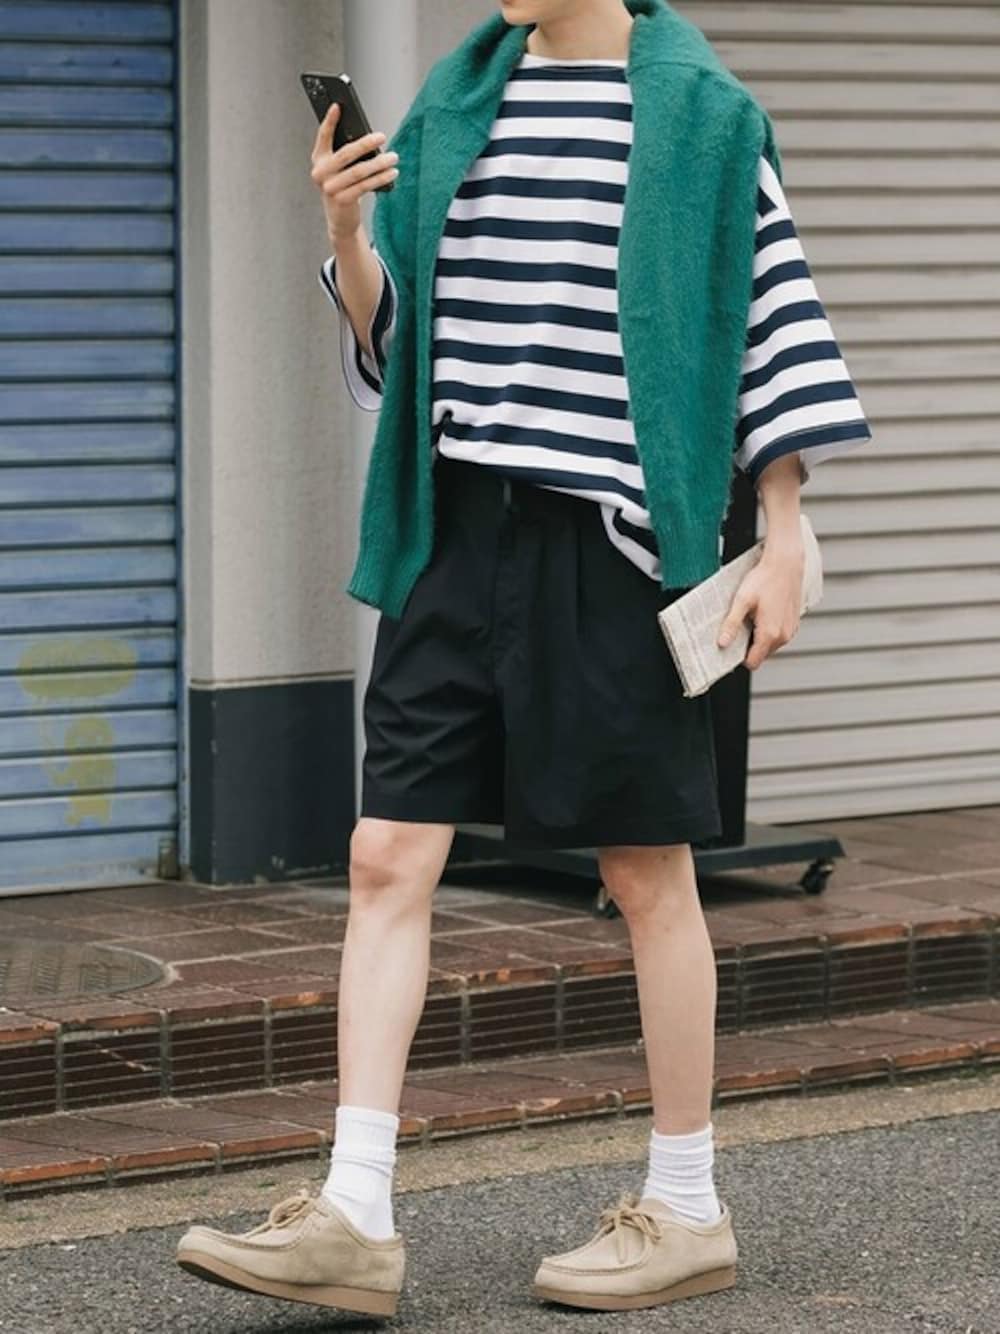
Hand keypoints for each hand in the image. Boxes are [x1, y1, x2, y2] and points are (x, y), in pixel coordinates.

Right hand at [309, 102, 399, 244]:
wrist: (340, 220)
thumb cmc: (343, 188)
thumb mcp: (341, 169)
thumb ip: (347, 154)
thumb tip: (368, 138)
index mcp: (319, 159)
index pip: (323, 136)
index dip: (330, 121)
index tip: (338, 106)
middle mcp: (321, 173)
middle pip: (346, 153)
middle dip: (365, 143)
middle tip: (382, 136)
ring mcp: (330, 188)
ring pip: (358, 171)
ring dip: (379, 163)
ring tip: (394, 157)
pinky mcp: (342, 200)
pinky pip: (365, 186)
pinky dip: (380, 178)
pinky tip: (392, 172)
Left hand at [716, 537, 804, 670]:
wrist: (786, 563)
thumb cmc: (765, 579)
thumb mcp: (742, 601)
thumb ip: (732, 624)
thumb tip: (722, 643)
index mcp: (770, 634)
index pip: (753, 662)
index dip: (740, 657)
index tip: (731, 644)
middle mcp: (783, 636)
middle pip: (761, 654)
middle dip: (749, 645)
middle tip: (740, 625)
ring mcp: (791, 630)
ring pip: (770, 645)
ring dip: (759, 637)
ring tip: (752, 616)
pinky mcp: (794, 623)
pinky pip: (779, 635)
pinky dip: (770, 629)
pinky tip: (764, 612)